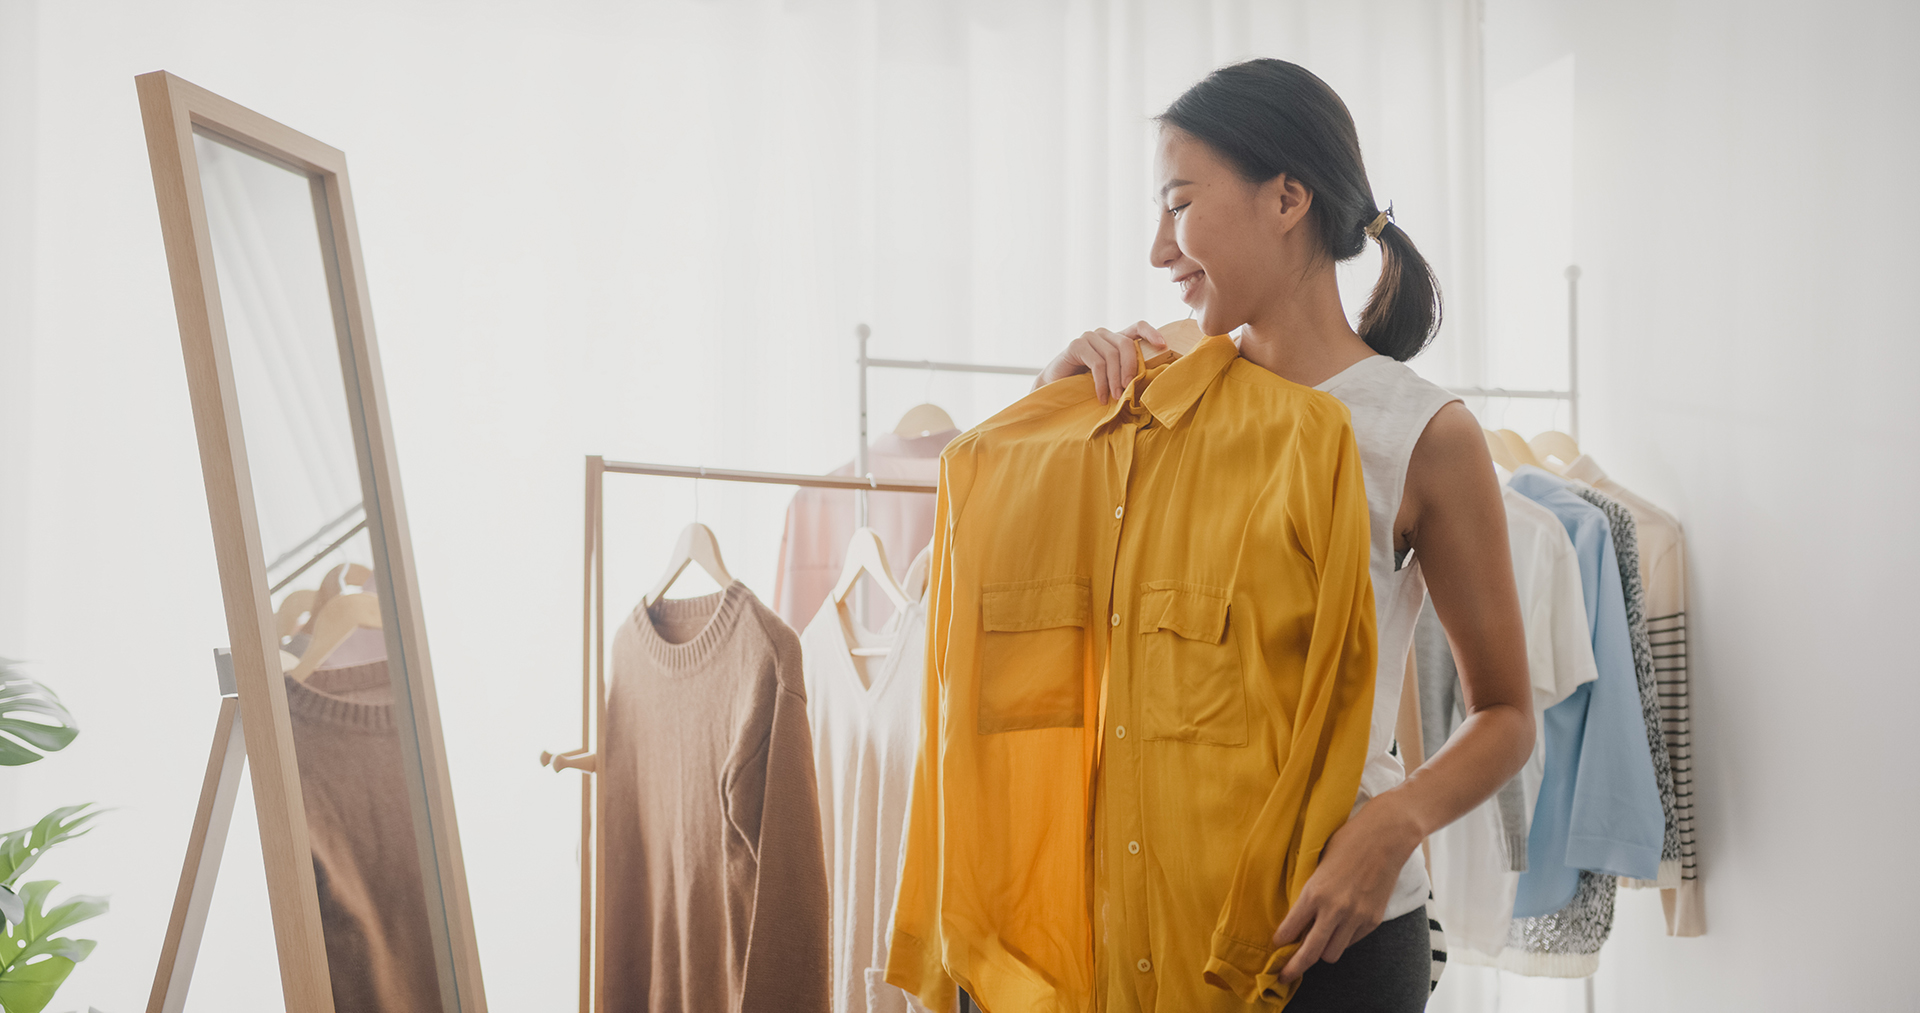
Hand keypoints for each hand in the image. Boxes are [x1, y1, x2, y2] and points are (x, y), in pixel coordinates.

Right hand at [1033, 321, 1168, 402]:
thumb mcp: (1110, 377)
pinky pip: (1097, 363)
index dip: (1151, 333)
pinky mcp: (1076, 345)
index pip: (1137, 326)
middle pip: (1126, 344)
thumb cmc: (1085, 384)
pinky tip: (1101, 396)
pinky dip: (1101, 383)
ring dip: (1115, 380)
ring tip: (1115, 398)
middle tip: (1129, 390)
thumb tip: (1148, 382)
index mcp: (1115, 339)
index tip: (1163, 346)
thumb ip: (1125, 373)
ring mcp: (1089, 337)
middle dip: (1131, 369)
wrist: (1054, 386)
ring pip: (1111, 356)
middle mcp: (1103, 334)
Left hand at [1270, 796, 1422, 982]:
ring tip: (1315, 946)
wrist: (1385, 838)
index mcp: (1315, 893)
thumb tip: (1298, 911)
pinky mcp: (1373, 921)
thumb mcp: (1318, 863)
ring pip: (1332, 954)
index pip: (1290, 929)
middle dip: (1294, 968)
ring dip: (1322, 952)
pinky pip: (1351, 942)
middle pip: (1310, 953)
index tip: (1276, 945)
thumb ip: (1309, 890)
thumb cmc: (1347, 842)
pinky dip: (1342, 940)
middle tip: (1284, 975)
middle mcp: (1334, 910)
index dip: (1280, 941)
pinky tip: (1338, 930)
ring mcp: (1356, 918)